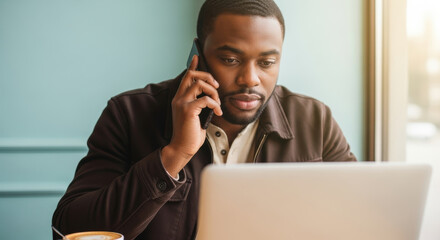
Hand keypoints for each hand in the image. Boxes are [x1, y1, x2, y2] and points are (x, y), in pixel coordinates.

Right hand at [161, 55, 221, 177]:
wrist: (182, 147)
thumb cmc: (190, 133)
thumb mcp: (195, 115)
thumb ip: (198, 103)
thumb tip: (209, 96)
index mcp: (179, 98)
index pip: (186, 77)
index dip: (193, 66)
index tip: (197, 57)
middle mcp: (179, 98)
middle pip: (193, 75)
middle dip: (208, 76)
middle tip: (216, 86)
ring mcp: (182, 103)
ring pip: (200, 84)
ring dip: (214, 92)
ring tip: (218, 103)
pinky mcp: (188, 110)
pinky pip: (206, 99)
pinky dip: (215, 104)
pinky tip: (217, 112)